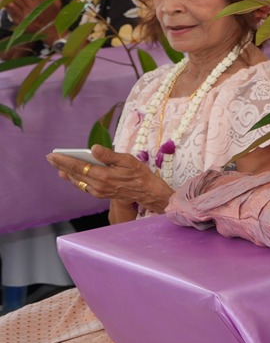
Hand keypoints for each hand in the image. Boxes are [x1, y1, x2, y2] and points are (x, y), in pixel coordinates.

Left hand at [7, 0, 57, 36]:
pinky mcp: (21, 20)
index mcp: (39, 1)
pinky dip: (8, 6)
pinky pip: (13, 12)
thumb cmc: (54, 17)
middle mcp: (31, 6)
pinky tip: (4, 1)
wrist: (51, 31)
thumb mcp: (57, 3)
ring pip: (15, 1)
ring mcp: (25, 13)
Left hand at [48, 146, 173, 212]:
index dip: (64, 161)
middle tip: (50, 158)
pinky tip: (71, 175)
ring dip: (67, 173)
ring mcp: (98, 191)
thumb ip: (109, 155)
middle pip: (75, 174)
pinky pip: (83, 186)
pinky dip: (76, 180)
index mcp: (104, 175)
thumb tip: (93, 148)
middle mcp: (98, 185)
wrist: (146, 191)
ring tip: (58, 166)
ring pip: (78, 181)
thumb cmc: (139, 173)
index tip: (53, 155)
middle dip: (61, 166)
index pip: (78, 166)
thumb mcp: (127, 160)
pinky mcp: (100, 194)